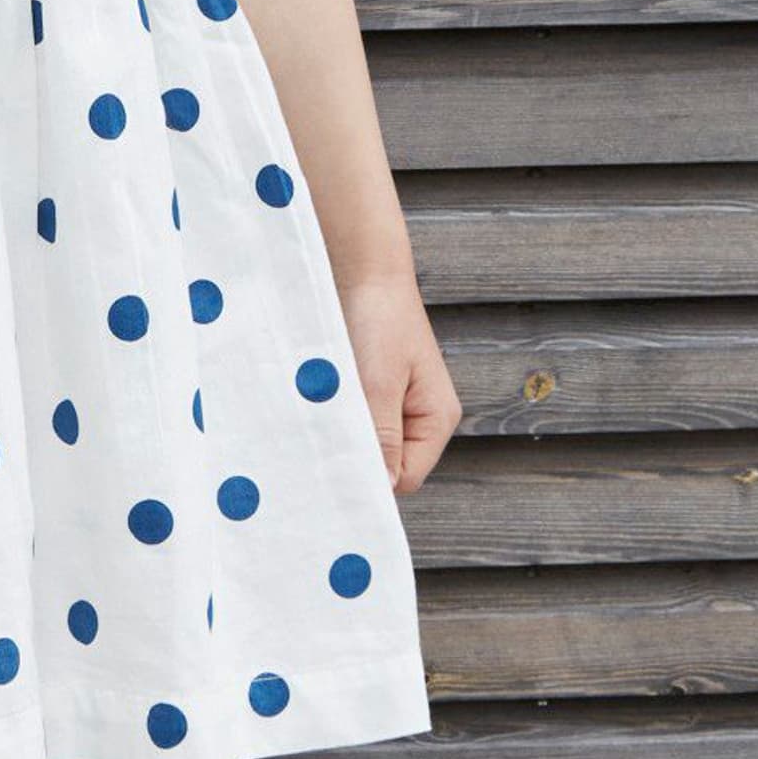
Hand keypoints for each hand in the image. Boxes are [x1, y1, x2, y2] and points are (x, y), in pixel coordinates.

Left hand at [337, 269, 463, 495]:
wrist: (361, 269)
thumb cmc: (378, 317)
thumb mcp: (379, 384)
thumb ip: (382, 438)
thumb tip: (383, 488)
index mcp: (437, 418)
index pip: (406, 478)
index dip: (373, 480)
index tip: (335, 471)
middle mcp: (421, 416)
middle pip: (388, 465)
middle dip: (357, 456)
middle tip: (324, 443)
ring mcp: (398, 404)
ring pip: (367, 444)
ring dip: (344, 434)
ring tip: (324, 412)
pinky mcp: (374, 392)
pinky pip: (355, 421)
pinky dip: (337, 417)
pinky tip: (320, 402)